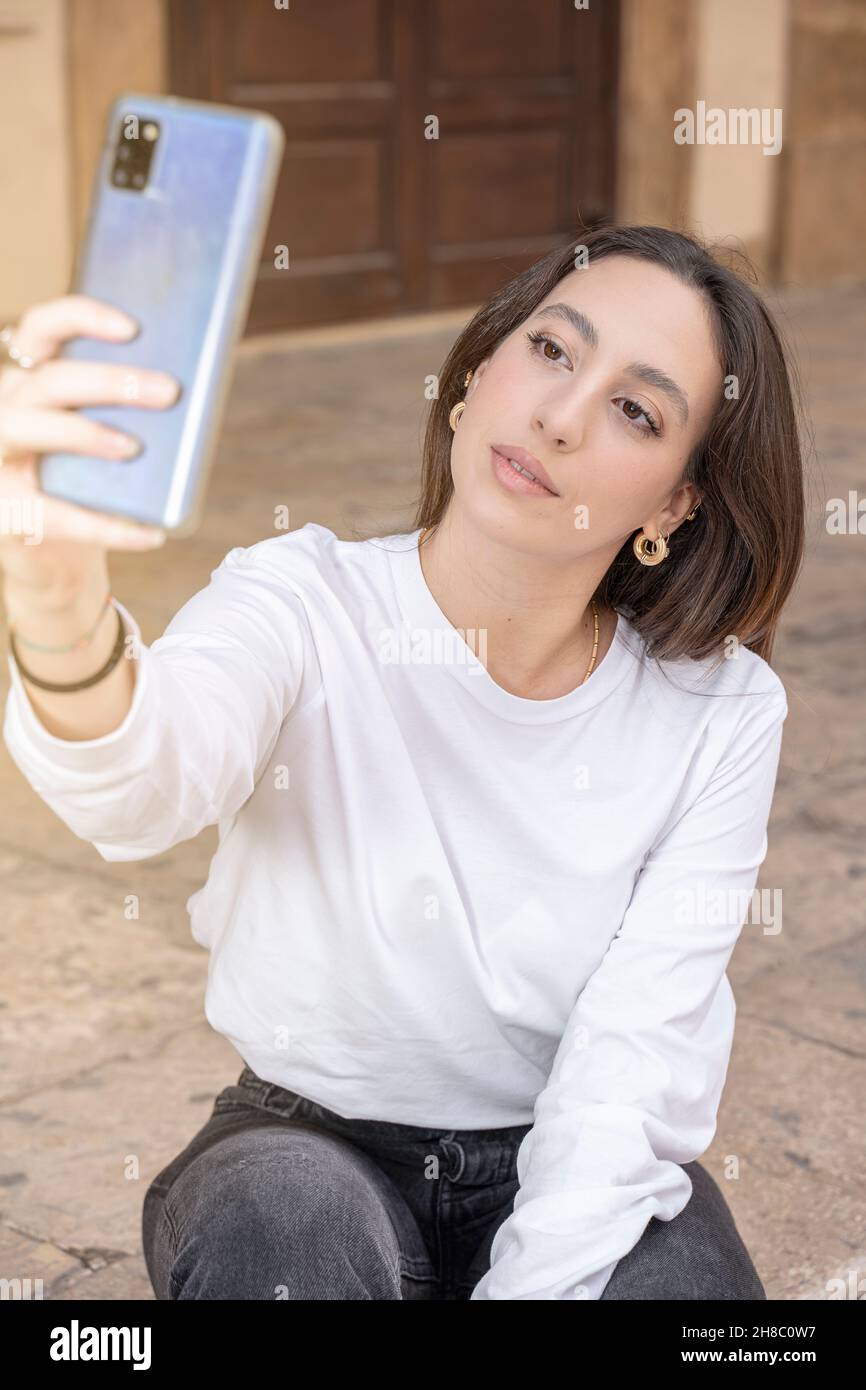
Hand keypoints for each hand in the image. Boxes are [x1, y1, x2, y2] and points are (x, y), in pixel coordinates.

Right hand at [0, 293, 179, 598]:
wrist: (54, 557)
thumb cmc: (86, 484)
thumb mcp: (100, 438)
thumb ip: (126, 413)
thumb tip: (193, 394)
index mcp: (30, 379)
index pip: (42, 328)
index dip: (81, 317)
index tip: (132, 327)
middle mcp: (7, 409)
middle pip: (51, 380)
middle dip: (110, 381)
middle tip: (167, 390)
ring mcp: (1, 459)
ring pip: (34, 429)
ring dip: (86, 433)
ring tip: (135, 448)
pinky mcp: (8, 512)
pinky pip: (58, 516)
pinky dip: (109, 527)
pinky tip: (153, 534)